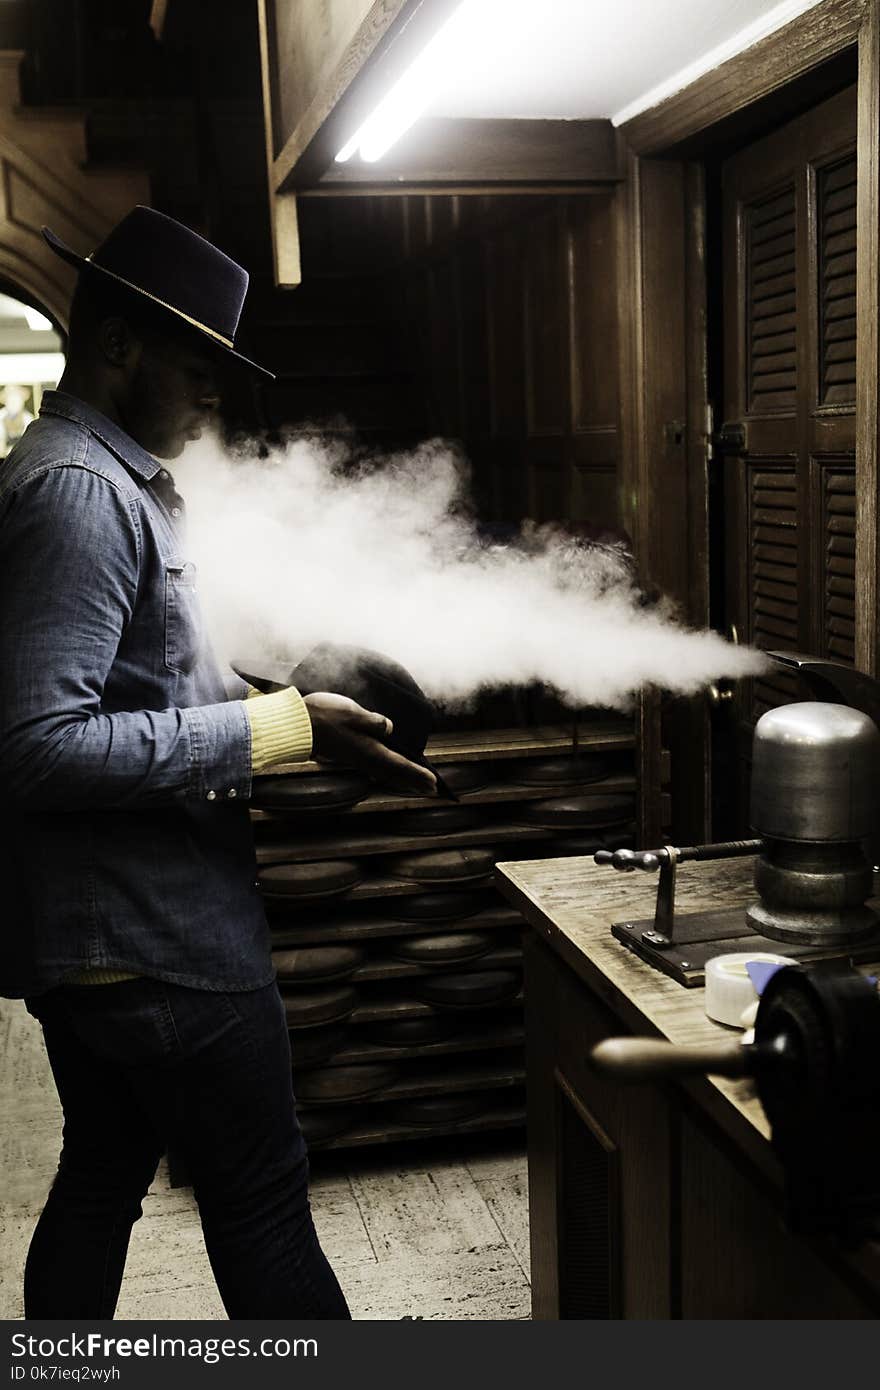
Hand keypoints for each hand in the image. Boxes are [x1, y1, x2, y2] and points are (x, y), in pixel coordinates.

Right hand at [303, 691, 436, 795]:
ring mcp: (354, 756)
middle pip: (394, 771)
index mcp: (369, 749)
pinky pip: (374, 764)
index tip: (434, 783)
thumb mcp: (352, 714)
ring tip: (415, 780)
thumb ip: (373, 722)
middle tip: (431, 789)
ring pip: (384, 769)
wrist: (295, 727)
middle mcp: (363, 757)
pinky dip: (387, 768)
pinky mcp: (347, 752)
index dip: (417, 773)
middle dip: (413, 780)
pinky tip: (387, 767)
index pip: (399, 764)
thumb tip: (390, 728)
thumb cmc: (323, 717)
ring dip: (401, 775)